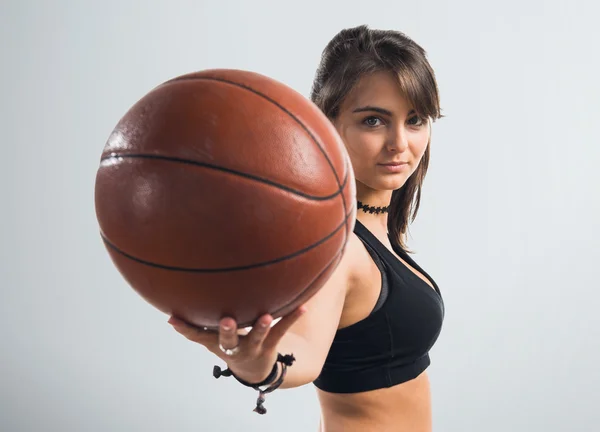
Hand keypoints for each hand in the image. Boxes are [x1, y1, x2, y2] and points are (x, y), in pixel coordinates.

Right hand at [168, 305, 306, 382]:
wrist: (254, 371)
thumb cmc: (228, 347)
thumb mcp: (210, 341)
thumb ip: (193, 329)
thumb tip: (169, 317)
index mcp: (218, 343)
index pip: (200, 336)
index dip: (188, 329)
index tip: (175, 319)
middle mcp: (235, 347)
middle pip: (229, 340)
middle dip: (227, 330)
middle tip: (227, 320)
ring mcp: (254, 347)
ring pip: (258, 336)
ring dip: (262, 326)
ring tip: (267, 316)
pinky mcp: (271, 344)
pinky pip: (283, 330)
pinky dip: (292, 317)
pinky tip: (302, 306)